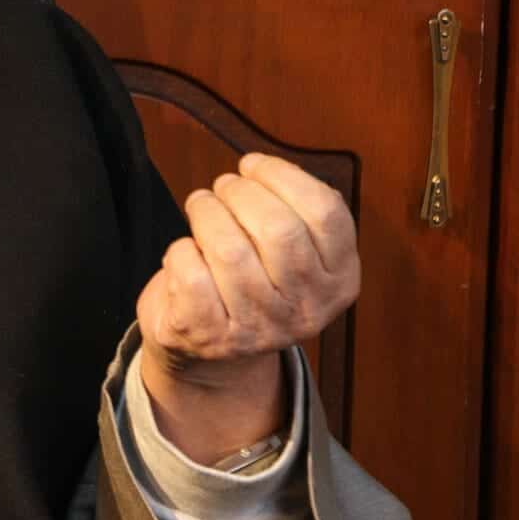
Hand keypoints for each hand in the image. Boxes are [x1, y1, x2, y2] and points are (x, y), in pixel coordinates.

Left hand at [134, 153, 360, 463]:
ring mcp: (256, 328)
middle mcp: (305, 310)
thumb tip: (265, 168)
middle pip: (277, 227)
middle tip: (223, 187)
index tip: (252, 164)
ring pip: (228, 248)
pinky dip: (179, 250)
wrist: (209, 355)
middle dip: (239, 192)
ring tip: (201, 206)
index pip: (326, 213)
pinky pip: (189, 272)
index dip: (283, 175)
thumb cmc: (251, 282)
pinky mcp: (207, 335)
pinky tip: (186, 253)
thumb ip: (297, 211)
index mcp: (339, 280)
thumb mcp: (295, 254)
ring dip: (205, 212)